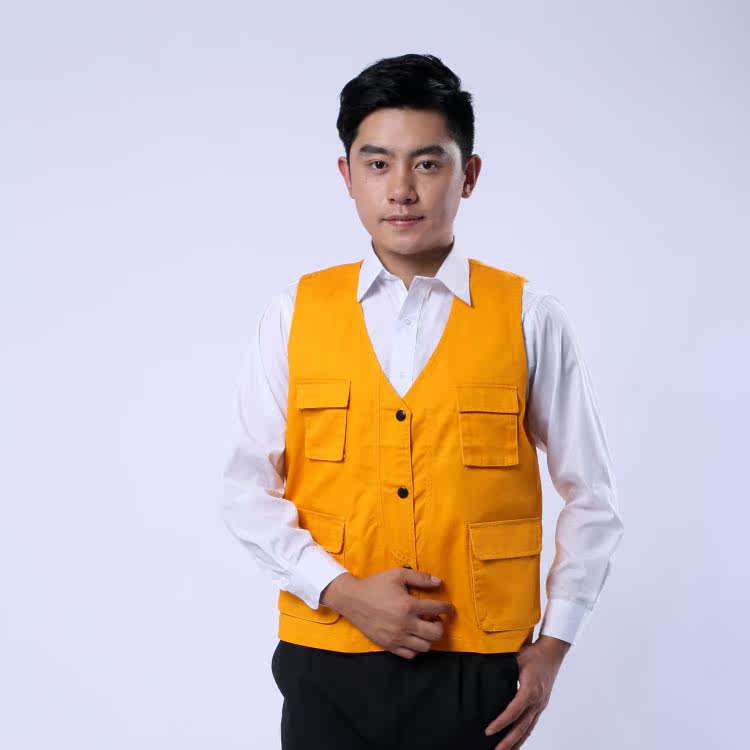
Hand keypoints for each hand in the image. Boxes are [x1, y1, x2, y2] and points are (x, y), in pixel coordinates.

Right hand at [320, 568, 453, 658]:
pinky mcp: (389, 645)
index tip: (448, 607)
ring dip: (429, 637)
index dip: (447, 608)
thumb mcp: (397, 575)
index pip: (437, 609)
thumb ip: (419, 577)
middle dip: (440, 626)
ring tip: (424, 628)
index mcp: (408, 606)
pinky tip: (413, 637)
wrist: (352, 599)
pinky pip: (410, 654)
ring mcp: (397, 637)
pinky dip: (416, 647)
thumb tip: (438, 582)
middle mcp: (405, 624)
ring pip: (425, 646)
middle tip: (435, 619)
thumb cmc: (376, 585)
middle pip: (435, 633)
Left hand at [484, 635, 570, 748]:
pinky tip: (518, 739)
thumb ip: (503, 670)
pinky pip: (532, 722)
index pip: (513, 712)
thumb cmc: (535, 653)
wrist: (553, 651)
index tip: (489, 731)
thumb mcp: (516, 659)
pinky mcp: (541, 703)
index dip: (500, 723)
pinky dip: (524, 733)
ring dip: (517, 742)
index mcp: (530, 691)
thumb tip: (486, 676)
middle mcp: (536, 701)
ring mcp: (540, 704)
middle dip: (509, 742)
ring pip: (528, 728)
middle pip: (522, 727)